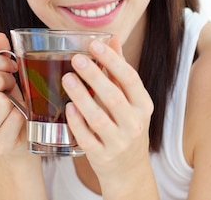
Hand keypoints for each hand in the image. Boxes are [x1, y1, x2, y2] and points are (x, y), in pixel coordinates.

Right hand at [0, 32, 27, 155]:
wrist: (18, 138)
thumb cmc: (9, 103)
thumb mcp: (0, 79)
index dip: (0, 62)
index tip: (11, 66)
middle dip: (9, 79)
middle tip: (13, 87)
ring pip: (2, 101)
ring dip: (16, 99)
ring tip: (16, 104)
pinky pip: (15, 118)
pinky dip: (24, 116)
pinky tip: (20, 120)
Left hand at [62, 36, 154, 190]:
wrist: (129, 171)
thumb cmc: (127, 126)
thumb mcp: (130, 101)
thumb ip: (119, 71)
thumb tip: (112, 39)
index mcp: (143, 106)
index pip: (131, 79)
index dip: (113, 60)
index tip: (95, 45)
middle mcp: (134, 124)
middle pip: (114, 97)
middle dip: (94, 76)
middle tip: (76, 59)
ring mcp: (119, 142)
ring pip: (98, 118)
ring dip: (81, 97)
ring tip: (67, 78)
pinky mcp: (102, 156)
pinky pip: (87, 138)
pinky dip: (77, 122)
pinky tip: (68, 107)